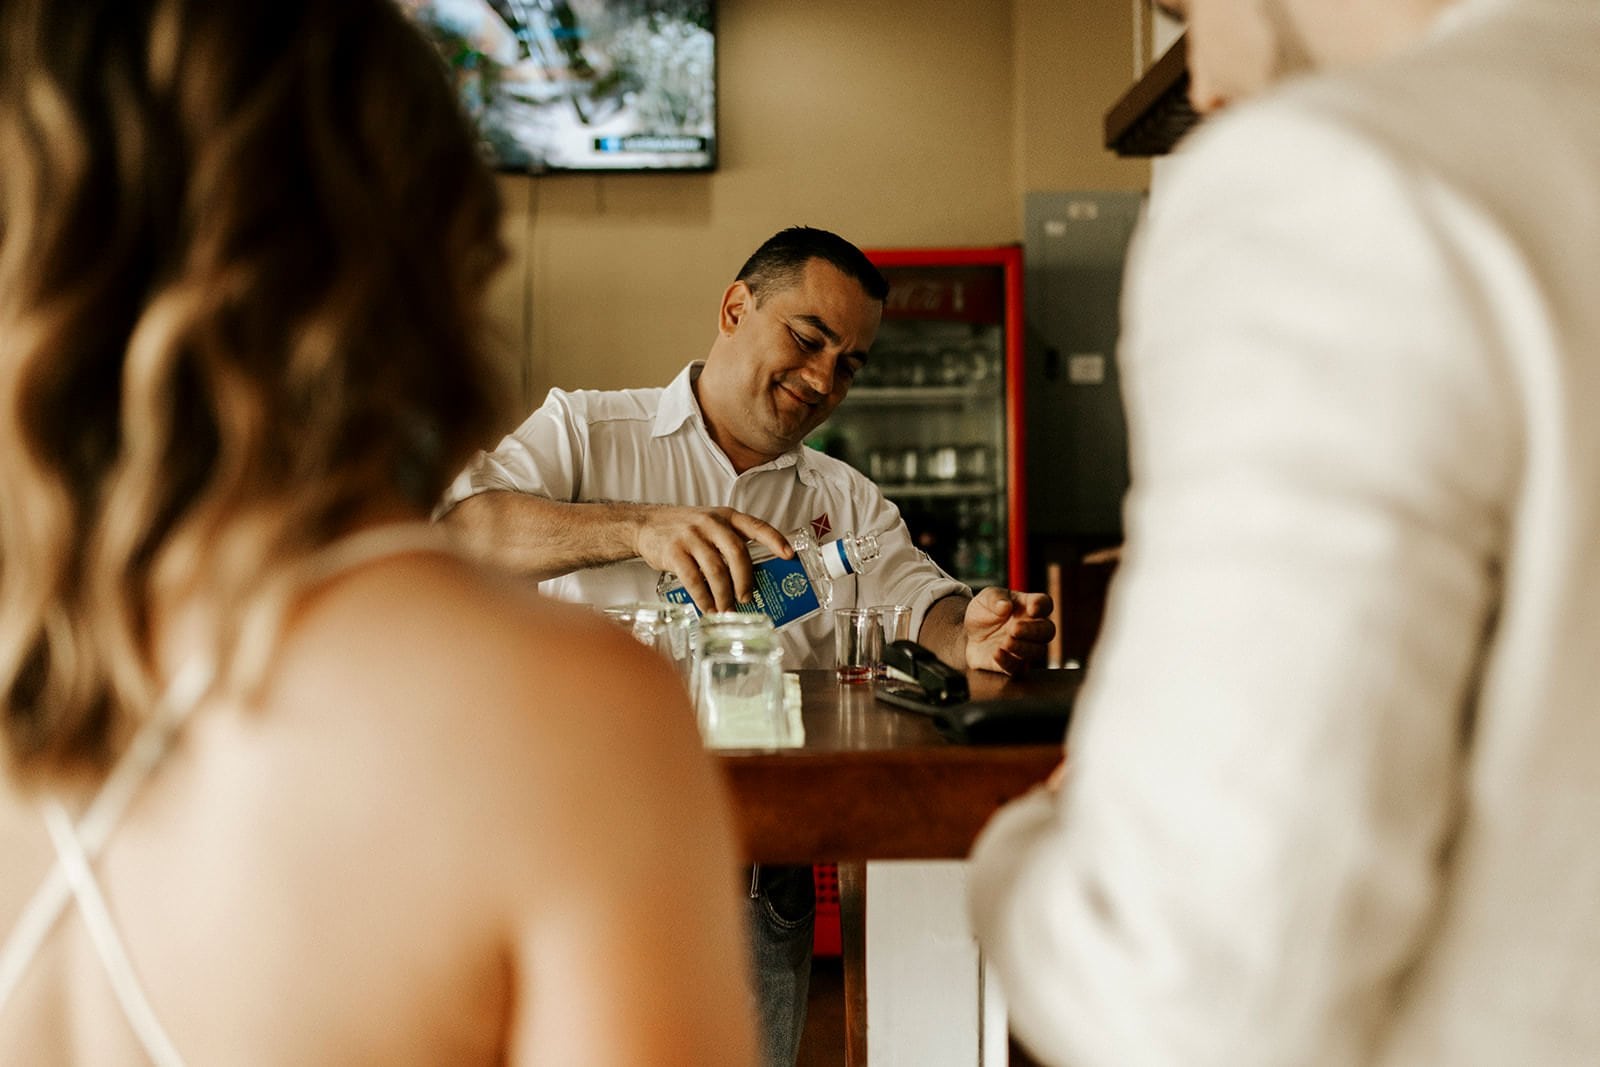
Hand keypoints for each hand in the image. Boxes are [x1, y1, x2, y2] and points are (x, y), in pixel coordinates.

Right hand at [635, 505, 790, 611]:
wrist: (646, 524)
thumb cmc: (685, 529)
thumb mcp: (711, 524)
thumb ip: (730, 543)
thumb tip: (753, 579)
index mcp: (727, 516)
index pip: (757, 526)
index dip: (775, 540)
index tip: (789, 556)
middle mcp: (711, 523)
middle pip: (738, 554)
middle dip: (745, 581)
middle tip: (747, 599)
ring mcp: (692, 536)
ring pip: (716, 570)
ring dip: (724, 595)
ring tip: (727, 610)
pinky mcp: (674, 551)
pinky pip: (693, 579)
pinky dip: (703, 598)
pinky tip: (708, 608)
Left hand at [962, 586, 1053, 675]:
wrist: (968, 633)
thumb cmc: (984, 612)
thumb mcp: (985, 598)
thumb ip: (995, 598)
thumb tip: (1005, 605)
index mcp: (1029, 606)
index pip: (1045, 604)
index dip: (1042, 605)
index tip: (1032, 608)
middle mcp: (1032, 628)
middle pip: (1047, 630)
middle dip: (1034, 630)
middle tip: (1015, 629)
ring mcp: (1025, 647)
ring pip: (1037, 651)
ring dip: (1023, 647)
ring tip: (1005, 642)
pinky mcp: (1013, 664)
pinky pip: (1017, 667)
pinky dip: (1008, 661)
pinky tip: (996, 654)